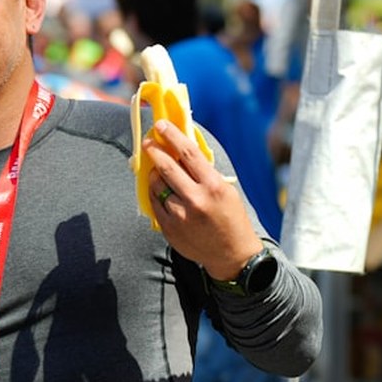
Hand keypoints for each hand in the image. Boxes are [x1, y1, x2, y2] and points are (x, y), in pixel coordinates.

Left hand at [142, 119, 262, 280]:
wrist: (232, 255)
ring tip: (155, 167)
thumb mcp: (225, 190)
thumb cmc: (231, 217)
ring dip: (153, 172)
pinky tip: (157, 188)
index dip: (172, 135)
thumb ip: (204, 172)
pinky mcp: (170, 228)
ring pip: (157, 185)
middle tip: (149, 142)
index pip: (187, 153)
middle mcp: (196, 199)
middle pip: (167, 167)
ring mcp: (181, 215)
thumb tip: (180, 150)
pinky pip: (154, 203)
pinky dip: (154, 192)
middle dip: (154, 150)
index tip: (161, 125)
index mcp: (213, 186)